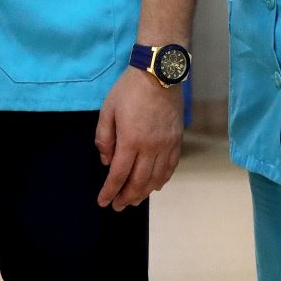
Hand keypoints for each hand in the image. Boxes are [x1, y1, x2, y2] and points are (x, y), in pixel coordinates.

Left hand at [95, 67, 183, 210]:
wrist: (159, 73)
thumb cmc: (129, 89)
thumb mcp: (108, 110)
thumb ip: (104, 138)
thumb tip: (106, 161)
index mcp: (130, 140)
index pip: (119, 174)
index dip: (110, 191)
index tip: (103, 202)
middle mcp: (150, 148)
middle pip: (138, 181)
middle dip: (126, 197)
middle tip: (118, 206)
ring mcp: (166, 145)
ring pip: (156, 178)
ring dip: (144, 193)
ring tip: (134, 201)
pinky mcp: (176, 140)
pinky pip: (170, 167)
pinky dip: (162, 180)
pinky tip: (155, 185)